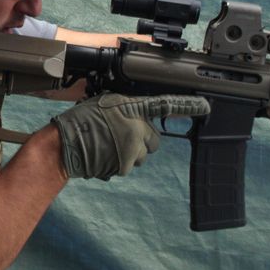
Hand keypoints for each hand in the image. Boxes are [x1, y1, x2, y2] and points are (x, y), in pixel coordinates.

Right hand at [52, 93, 210, 179]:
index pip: (164, 104)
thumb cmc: (79, 121)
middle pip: (153, 139)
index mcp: (131, 108)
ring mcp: (132, 150)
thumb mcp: (104, 104)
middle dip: (142, 139)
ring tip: (108, 145)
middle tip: (120, 135)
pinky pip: (129, 165)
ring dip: (131, 152)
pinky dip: (119, 161)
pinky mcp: (125, 166)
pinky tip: (103, 154)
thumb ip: (126, 109)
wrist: (64, 145)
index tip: (205, 107)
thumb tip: (137, 116)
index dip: (187, 106)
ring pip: (142, 155)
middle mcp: (136, 128)